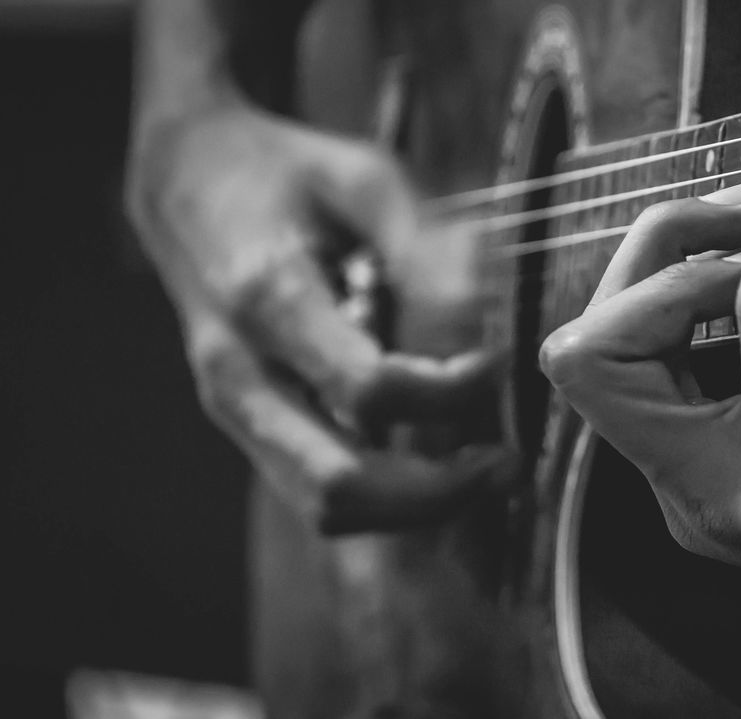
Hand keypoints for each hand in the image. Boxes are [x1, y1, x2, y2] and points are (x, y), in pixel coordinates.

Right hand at [126, 100, 514, 533]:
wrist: (187, 183)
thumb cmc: (287, 175)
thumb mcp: (363, 178)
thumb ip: (425, 248)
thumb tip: (484, 327)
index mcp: (265, 298)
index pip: (368, 387)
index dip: (451, 390)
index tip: (502, 362)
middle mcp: (240, 373)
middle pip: (338, 486)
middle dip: (438, 492)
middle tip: (507, 462)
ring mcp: (238, 410)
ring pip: (327, 509)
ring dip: (416, 506)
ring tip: (484, 470)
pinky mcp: (254, 427)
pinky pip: (321, 491)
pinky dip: (390, 495)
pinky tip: (444, 459)